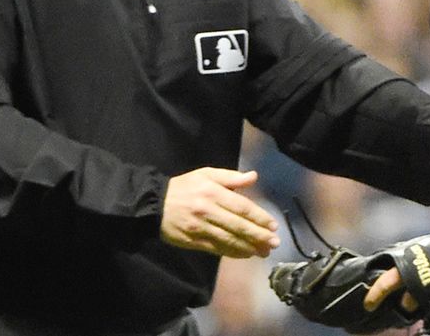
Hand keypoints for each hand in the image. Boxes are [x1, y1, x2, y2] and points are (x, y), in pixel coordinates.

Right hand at [161, 168, 279, 257]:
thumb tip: (253, 177)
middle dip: (259, 236)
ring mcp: (200, 228)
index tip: (273, 225)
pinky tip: (245, 254)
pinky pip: (217, 249)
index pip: (242, 207)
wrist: (154, 204)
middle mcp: (208, 210)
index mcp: (213, 192)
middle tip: (274, 243)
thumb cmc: (184, 187)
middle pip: (238, 226)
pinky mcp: (194, 241)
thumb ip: (231, 177)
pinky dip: (233, 252)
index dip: (259, 217)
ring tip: (264, 251)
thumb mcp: (206, 174)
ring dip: (249, 247)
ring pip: (229, 240)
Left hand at [363, 230, 429, 312]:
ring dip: (426, 309)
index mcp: (411, 264)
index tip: (368, 305)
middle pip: (406, 304)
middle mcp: (421, 278)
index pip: (386, 282)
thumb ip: (412, 267)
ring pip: (424, 311)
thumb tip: (401, 282)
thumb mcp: (425, 252)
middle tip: (412, 307)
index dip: (375, 295)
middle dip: (408, 308)